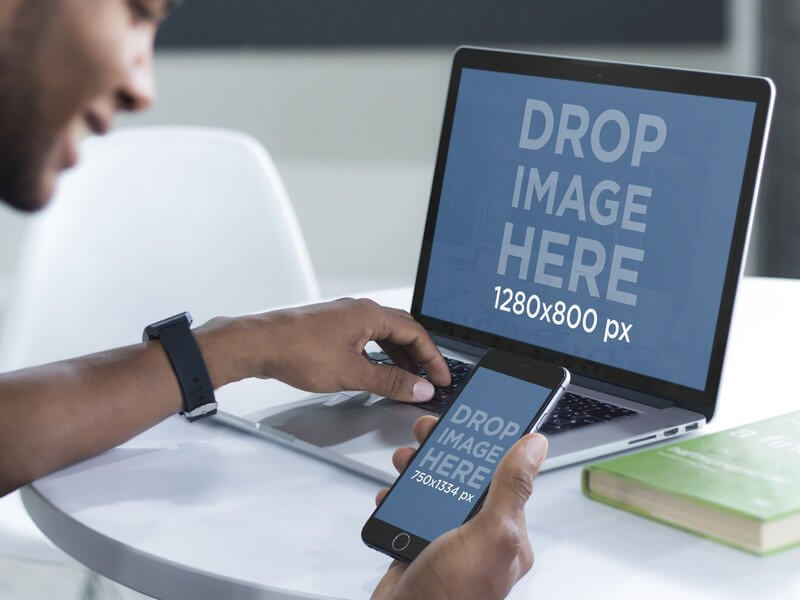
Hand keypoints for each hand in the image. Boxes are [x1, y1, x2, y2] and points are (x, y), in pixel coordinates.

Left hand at [197, 298, 450, 402]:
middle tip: (429, 378)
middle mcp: (358, 310)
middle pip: (402, 330)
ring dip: (399, 356)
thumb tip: (418, 387)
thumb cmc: (297, 350)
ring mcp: (343, 317)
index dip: (433, 358)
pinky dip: (378, 354)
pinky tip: (375, 369)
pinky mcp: (330, 327)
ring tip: (406, 379)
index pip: (415, 333)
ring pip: (383, 334)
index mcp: (370, 314)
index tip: (441, 377)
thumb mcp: (351, 373)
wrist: (258, 344)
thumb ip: (389, 381)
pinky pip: (365, 337)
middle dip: (419, 356)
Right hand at [371, 416, 547, 599]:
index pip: (505, 473)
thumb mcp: (490, 535)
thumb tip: (535, 446)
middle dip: (448, 449)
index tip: (479, 414)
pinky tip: (394, 493)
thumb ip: (511, 489)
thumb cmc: (452, 598)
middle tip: (431, 432)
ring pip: (436, 486)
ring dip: (419, 468)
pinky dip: (399, 496)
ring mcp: (446, 539)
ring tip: (408, 460)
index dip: (491, 441)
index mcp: (506, 531)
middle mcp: (478, 533)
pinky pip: (410, 508)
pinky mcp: (418, 545)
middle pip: (466, 474)